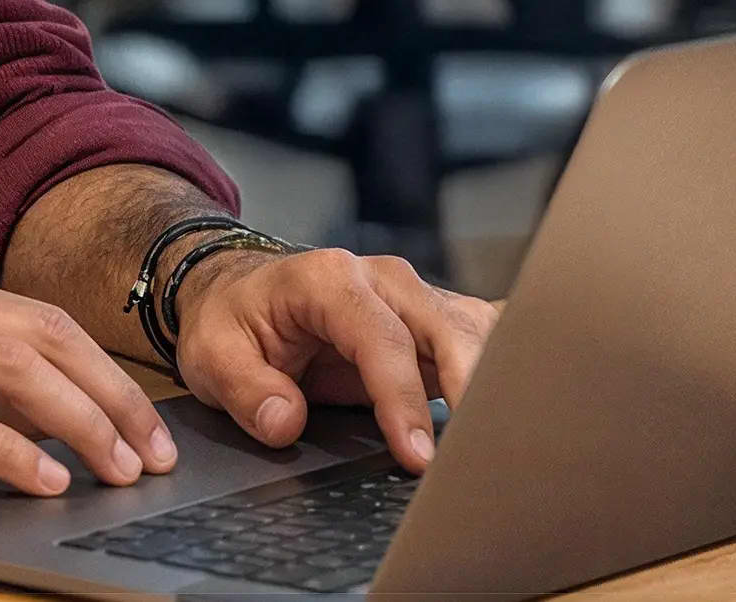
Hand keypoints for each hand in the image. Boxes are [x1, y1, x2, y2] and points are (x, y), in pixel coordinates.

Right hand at [0, 260, 180, 495]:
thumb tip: (22, 412)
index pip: (40, 320)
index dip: (104, 371)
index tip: (146, 424)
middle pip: (45, 338)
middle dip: (113, 396)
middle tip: (155, 453)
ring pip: (13, 370)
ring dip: (80, 422)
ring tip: (119, 470)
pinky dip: (9, 450)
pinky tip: (42, 481)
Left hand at [172, 247, 494, 471]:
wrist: (238, 291)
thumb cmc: (231, 322)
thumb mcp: (210, 356)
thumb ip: (245, 389)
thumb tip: (285, 422)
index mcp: (329, 279)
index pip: (382, 340)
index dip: (403, 400)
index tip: (417, 456)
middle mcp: (383, 279)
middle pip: (448, 328)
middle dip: (471, 391)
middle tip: (479, 456)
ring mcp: (415, 296)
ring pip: (477, 332)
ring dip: (496, 382)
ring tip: (507, 440)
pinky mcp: (435, 320)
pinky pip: (485, 335)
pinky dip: (507, 367)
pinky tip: (524, 403)